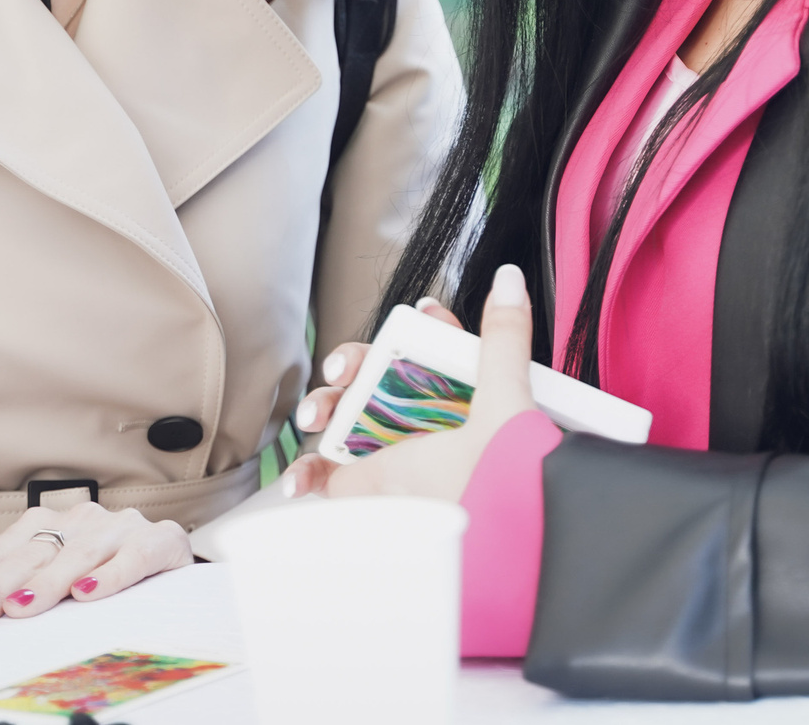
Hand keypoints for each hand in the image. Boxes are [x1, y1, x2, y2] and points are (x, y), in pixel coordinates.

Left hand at [0, 496, 191, 623]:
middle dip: (1, 583)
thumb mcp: (57, 583)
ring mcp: (123, 526)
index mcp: (53, 523)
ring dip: (48, 581)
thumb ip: (16, 588)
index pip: (6, 548)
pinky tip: (87, 592)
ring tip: (21, 606)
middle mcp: (84, 519)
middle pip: (36, 551)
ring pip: (80, 553)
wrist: (177, 575)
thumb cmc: (107, 582)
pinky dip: (109, 575)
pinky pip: (134, 556)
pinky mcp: (163, 539)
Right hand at [279, 263, 536, 503]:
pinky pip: (322, 472)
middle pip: (372, 375)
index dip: (418, 325)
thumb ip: (502, 335)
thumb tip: (509, 277)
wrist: (488, 532)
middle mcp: (417, 421)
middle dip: (350, 362)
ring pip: (341, 414)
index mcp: (452, 395)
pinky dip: (303, 471)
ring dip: (321, 405)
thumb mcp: (505, 393)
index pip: (429, 348)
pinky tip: (299, 474)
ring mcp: (385, 452)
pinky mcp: (362, 487)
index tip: (419, 309)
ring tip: (315, 414)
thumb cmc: (504, 473)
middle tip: (345, 369)